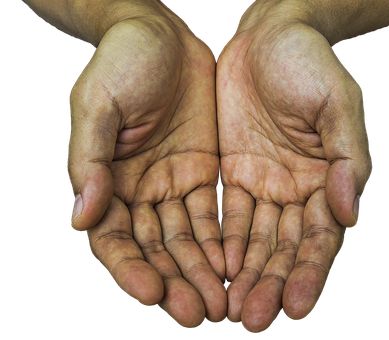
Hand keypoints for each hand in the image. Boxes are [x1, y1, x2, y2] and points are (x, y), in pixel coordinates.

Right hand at [69, 6, 225, 325]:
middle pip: (156, 248)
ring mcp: (172, 184)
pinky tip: (235, 267)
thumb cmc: (123, 62)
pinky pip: (213, 216)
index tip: (152, 293)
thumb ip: (90, 161)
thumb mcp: (98, 105)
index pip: (114, 238)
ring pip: (187, 239)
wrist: (162, 35)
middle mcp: (139, 190)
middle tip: (197, 313)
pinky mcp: (203, 173)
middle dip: (175, 281)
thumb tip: (82, 215)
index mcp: (107, 180)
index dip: (130, 268)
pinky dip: (222, 243)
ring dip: (202, 272)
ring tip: (222, 303)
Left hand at [217, 1, 371, 331]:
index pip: (320, 237)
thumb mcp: (339, 104)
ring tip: (228, 307)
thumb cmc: (308, 63)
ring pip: (253, 239)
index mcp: (327, 179)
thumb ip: (350, 161)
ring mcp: (263, 183)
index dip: (309, 273)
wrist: (268, 36)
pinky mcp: (232, 172)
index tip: (295, 307)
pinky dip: (221, 242)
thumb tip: (349, 215)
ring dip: (242, 273)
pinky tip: (214, 267)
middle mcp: (296, 190)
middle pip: (283, 247)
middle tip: (251, 319)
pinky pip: (226, 215)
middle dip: (269, 283)